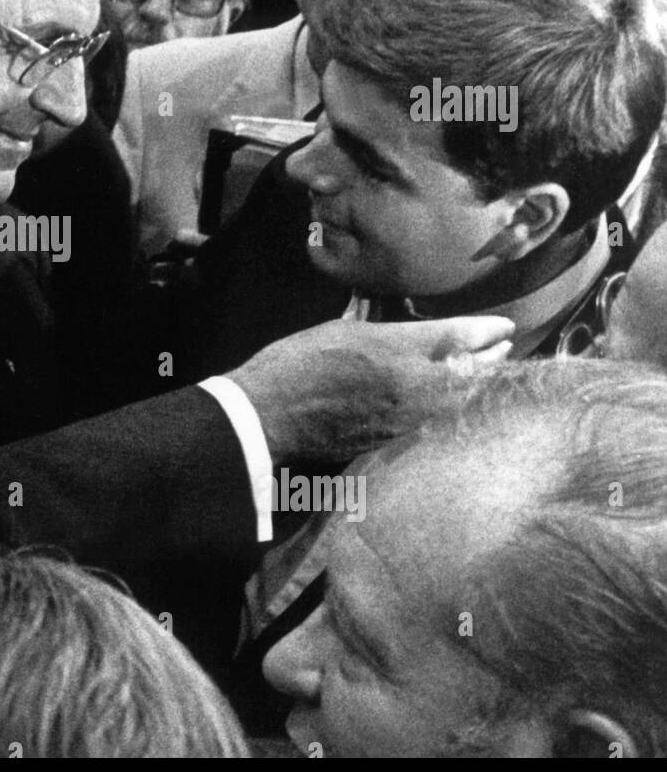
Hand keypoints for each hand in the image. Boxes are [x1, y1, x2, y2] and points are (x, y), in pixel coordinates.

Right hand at [230, 316, 513, 463]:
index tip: (504, 327)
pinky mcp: (394, 444)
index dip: (487, 331)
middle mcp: (412, 389)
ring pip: (456, 403)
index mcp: (398, 352)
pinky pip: (434, 424)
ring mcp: (406, 422)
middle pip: (471, 375)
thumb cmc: (297, 364)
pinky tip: (446, 404)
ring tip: (481, 375)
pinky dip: (448, 410)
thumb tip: (421, 336)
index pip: (460, 338)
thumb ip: (390, 335)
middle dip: (489, 360)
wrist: (266, 418)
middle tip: (501, 350)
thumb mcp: (343, 331)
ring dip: (472, 388)